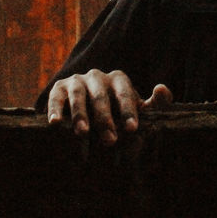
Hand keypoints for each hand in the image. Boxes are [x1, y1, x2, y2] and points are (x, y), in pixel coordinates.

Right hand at [45, 69, 172, 144]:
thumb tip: (161, 89)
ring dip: (80, 115)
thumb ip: (154, 104)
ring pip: (78, 95)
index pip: (124, 93)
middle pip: (101, 96)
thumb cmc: (117, 111)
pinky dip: (55, 109)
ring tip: (83, 133)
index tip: (132, 129)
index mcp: (118, 79)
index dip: (128, 111)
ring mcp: (77, 81)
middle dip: (105, 119)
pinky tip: (55, 124)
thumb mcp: (136, 109)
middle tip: (110, 141)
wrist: (86, 109)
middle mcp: (97, 76)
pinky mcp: (59, 88)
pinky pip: (56, 97)